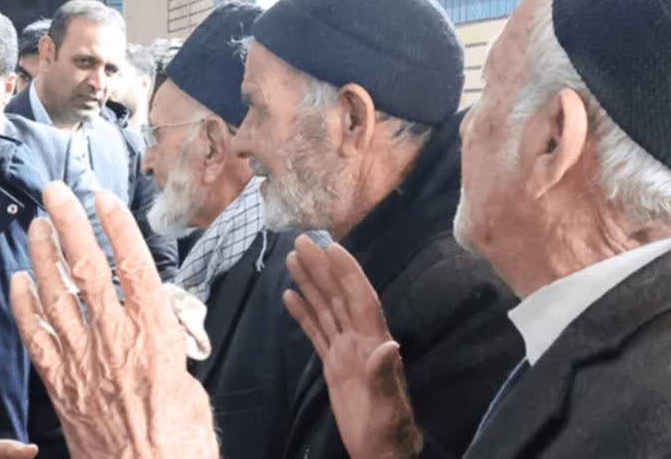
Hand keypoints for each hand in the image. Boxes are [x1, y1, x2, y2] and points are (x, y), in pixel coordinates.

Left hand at [10, 183, 218, 458]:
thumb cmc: (180, 442)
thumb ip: (168, 348)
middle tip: (55, 191)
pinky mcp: (60, 384)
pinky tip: (18, 280)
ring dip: (42, 255)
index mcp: (155, 334)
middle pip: (87, 268)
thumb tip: (157, 327)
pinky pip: (36, 336)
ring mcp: (83, 360)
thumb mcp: (190, 385)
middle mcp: (115, 338)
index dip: (117, 227)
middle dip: (69, 224)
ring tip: (35, 226)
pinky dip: (24, 305)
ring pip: (56, 294)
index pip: (133, 266)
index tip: (103, 196)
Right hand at [282, 236, 421, 458]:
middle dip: (322, 268)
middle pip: (338, 296)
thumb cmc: (389, 432)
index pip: (360, 299)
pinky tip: (289, 296)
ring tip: (292, 258)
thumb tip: (389, 345)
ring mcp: (346, 351)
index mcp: (374, 344)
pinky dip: (303, 313)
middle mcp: (360, 340)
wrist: (381, 453)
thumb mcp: (388, 407)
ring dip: (311, 283)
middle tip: (301, 241)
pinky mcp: (334, 365)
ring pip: (326, 308)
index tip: (332, 248)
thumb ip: (385, 376)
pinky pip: (316, 332)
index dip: (348, 273)